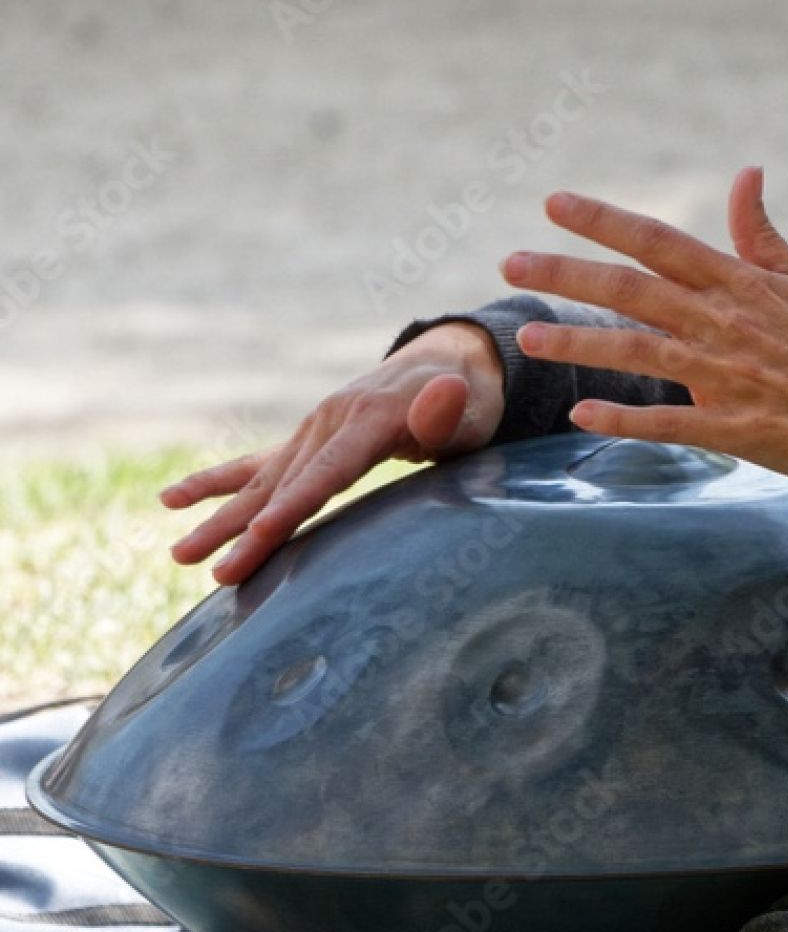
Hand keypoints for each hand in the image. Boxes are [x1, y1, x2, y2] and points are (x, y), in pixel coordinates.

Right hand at [162, 322, 504, 584]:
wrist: (449, 363)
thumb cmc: (469, 402)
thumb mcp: (472, 410)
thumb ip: (450, 413)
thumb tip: (444, 392)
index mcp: (368, 419)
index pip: (326, 473)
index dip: (293, 506)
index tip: (260, 536)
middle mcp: (329, 422)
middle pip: (282, 485)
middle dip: (243, 530)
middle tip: (210, 568)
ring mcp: (313, 429)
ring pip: (259, 482)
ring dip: (218, 519)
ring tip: (179, 554)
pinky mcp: (307, 439)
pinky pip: (255, 465)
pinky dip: (214, 483)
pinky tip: (171, 501)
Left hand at [499, 165, 787, 487]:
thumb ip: (762, 235)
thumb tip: (745, 173)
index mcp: (741, 284)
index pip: (659, 242)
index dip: (604, 221)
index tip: (553, 203)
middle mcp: (726, 323)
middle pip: (633, 291)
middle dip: (568, 274)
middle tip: (511, 262)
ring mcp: (728, 377)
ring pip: (640, 353)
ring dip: (580, 345)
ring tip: (528, 339)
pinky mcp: (735, 429)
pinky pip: (670, 423)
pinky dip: (625, 419)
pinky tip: (581, 414)